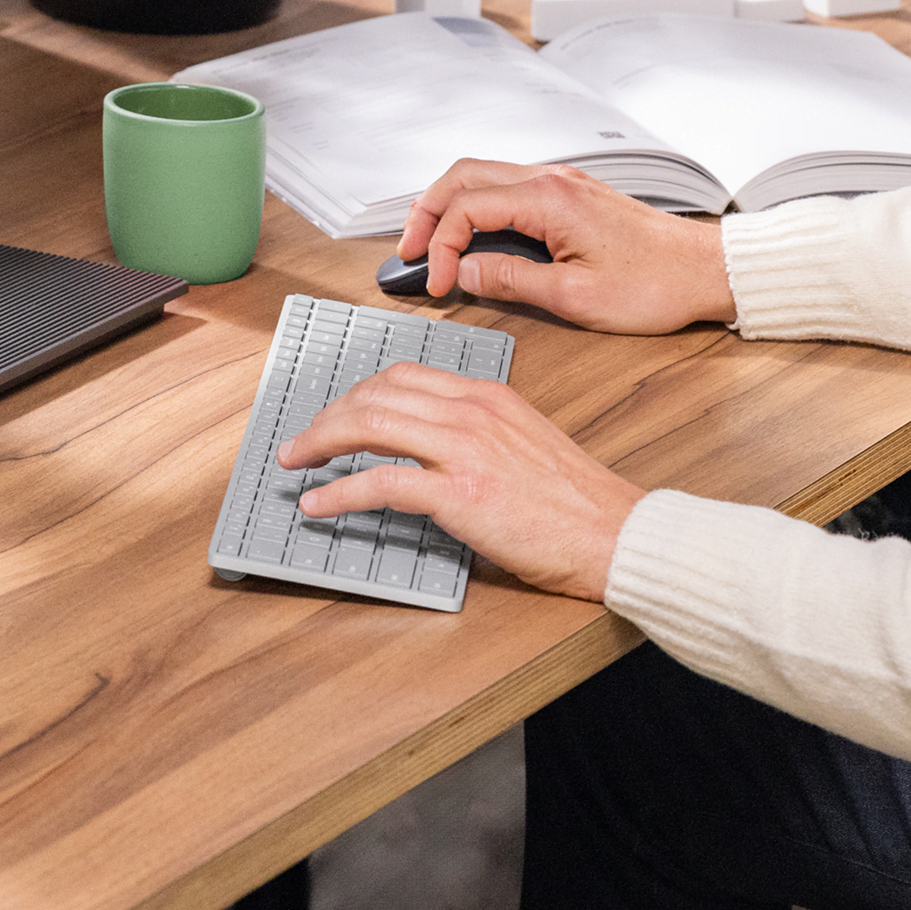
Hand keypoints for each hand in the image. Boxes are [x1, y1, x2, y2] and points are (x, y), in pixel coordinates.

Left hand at [285, 363, 642, 601]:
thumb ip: (478, 434)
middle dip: (327, 417)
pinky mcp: (459, 494)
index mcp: (487, 396)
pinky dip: (339, 493)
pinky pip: (379, 484)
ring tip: (297, 464)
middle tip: (304, 442)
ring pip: (369, 425)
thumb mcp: (524, 442)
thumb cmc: (574, 501)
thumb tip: (427, 451)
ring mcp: (464, 449)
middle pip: (375, 394)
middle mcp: (471, 411)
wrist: (612, 533)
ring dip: (321, 443)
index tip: (335, 415)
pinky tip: (318, 504)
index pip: (403, 376)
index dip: (356, 394)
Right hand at [396, 160, 736, 334]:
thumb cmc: (655, 284)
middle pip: (463, 175)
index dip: (441, 247)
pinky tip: (472, 237)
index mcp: (550, 199)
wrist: (705, 271)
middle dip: (426, 211)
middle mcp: (552, 179)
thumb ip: (513, 281)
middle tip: (409, 253)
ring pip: (482, 175)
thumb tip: (465, 274)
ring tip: (431, 245)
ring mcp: (561, 182)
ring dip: (449, 205)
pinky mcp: (570, 194)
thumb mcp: (575, 297)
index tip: (437, 285)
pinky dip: (477, 207)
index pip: (467, 208)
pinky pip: (507, 187)